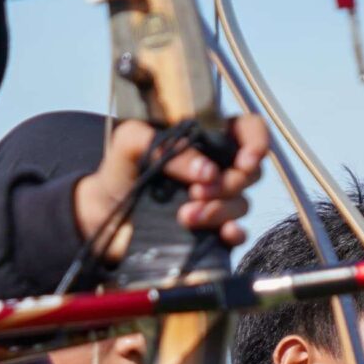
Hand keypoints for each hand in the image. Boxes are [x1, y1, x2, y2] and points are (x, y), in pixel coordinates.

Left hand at [73, 115, 270, 256]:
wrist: (106, 214)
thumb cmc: (122, 170)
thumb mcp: (131, 141)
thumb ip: (165, 143)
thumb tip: (206, 171)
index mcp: (207, 138)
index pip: (250, 130)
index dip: (257, 142)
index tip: (244, 161)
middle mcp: (219, 168)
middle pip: (251, 172)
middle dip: (228, 183)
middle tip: (195, 191)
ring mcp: (219, 201)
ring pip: (242, 203)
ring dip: (218, 210)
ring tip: (184, 216)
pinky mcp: (214, 231)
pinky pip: (239, 233)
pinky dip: (233, 233)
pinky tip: (220, 234)